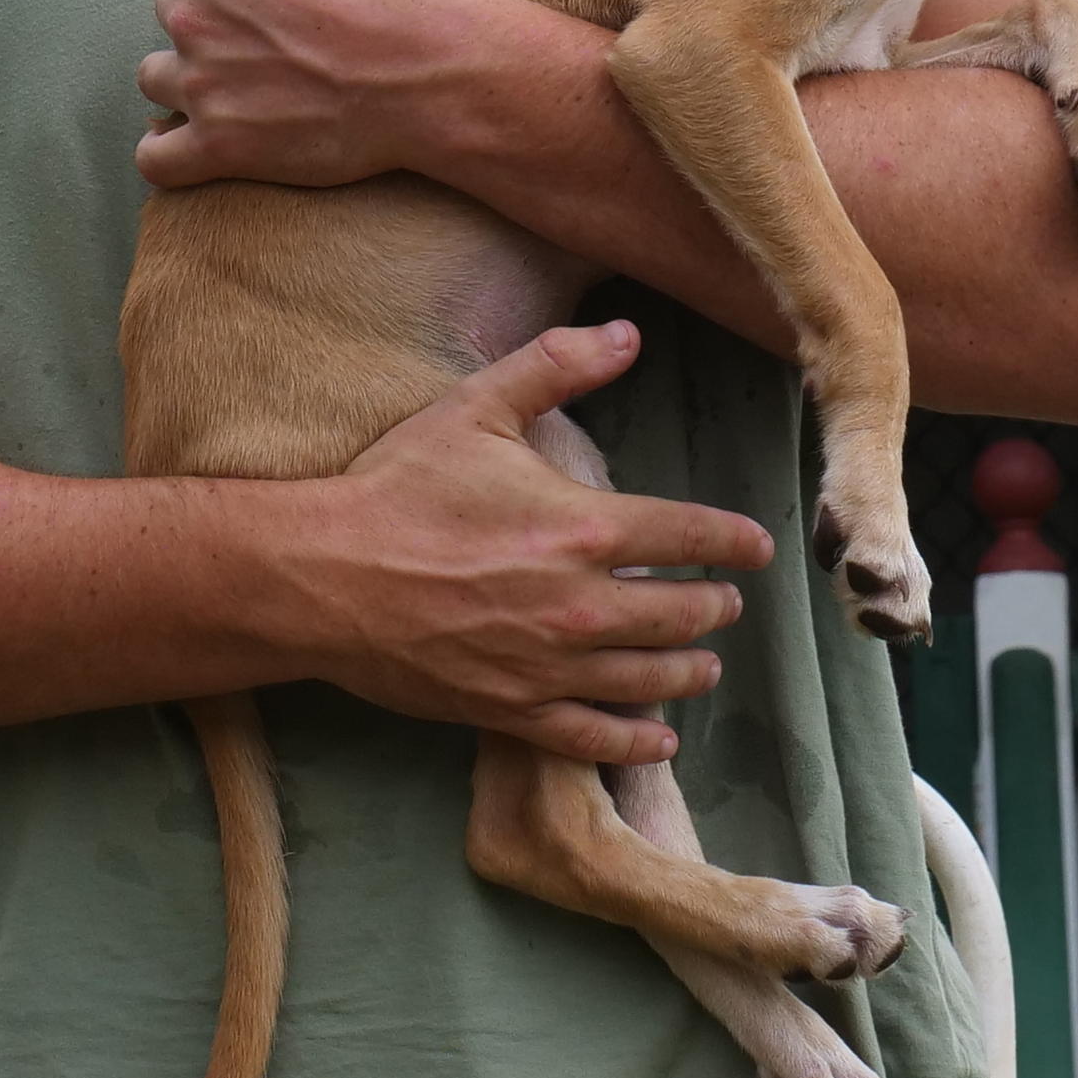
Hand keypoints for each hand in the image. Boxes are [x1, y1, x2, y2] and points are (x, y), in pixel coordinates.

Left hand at [136, 0, 509, 191]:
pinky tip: (189, 141)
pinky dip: (166, 151)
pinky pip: (156, 158)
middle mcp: (193, 14)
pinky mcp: (220, 147)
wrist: (439, 71)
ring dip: (187, 78)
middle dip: (210, 14)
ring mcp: (202, 85)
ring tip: (237, 83)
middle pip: (173, 7)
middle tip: (268, 29)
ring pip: (157, 77)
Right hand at [265, 320, 776, 766]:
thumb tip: (628, 334)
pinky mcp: (512, 711)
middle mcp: (581, 604)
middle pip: (682, 614)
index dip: (734, 540)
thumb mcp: (476, 409)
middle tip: (725, 603)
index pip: (690, 534)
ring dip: (689, 671)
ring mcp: (549, 666)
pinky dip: (636, 743)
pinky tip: (660, 741)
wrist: (322, 578)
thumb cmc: (397, 490)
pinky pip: (593, 738)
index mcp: (582, 528)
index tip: (756, 547)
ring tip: (704, 665)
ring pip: (649, 679)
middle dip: (714, 607)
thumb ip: (556, 367)